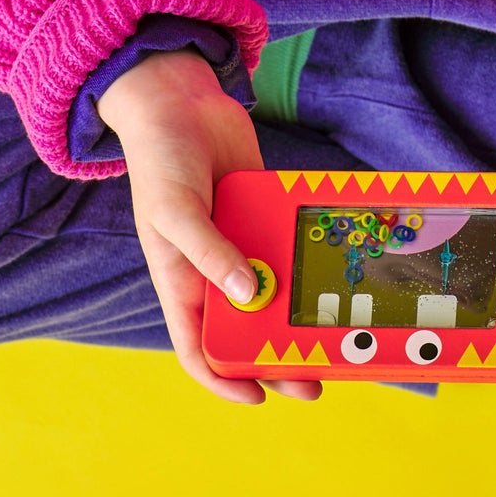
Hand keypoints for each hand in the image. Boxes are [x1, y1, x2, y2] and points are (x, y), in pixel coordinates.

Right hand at [97, 47, 322, 405]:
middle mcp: (213, 269)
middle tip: (317, 376)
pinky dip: (305, 258)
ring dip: (298, 311)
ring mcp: (240, 240)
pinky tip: (334, 268)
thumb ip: (209, 253)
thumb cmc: (161, 159)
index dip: (225, 378)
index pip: (198, 347)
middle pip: (247, 328)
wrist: (180, 99)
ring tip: (334, 331)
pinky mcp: (262, 211)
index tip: (259, 397)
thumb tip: (246, 293)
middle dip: (278, 356)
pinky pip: (286, 243)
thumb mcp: (175, 210)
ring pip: (273, 290)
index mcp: (180, 280)